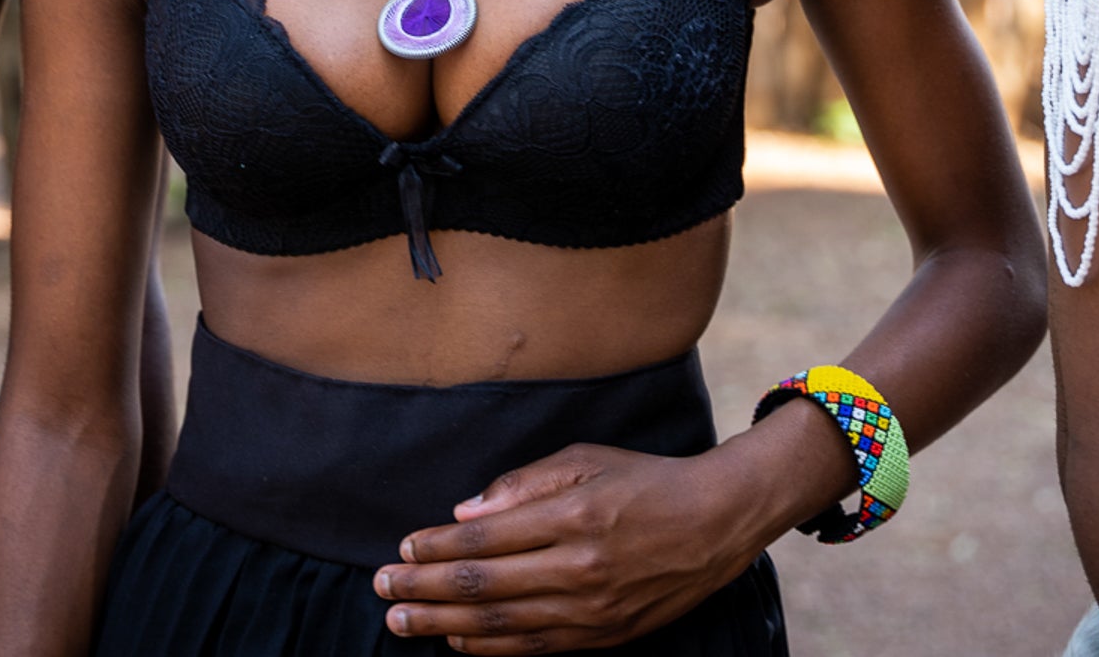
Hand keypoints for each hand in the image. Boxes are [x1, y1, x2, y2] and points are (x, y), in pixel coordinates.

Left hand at [375, 410, 850, 652]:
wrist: (717, 522)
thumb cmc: (645, 481)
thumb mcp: (585, 459)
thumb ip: (521, 485)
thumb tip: (465, 513)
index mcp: (572, 515)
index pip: (484, 539)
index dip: (436, 547)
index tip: (402, 545)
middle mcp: (579, 568)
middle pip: (483, 585)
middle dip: (424, 588)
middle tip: (382, 587)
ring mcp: (593, 609)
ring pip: (502, 623)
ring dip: (444, 623)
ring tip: (403, 621)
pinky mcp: (606, 635)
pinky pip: (535, 647)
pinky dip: (490, 646)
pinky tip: (457, 640)